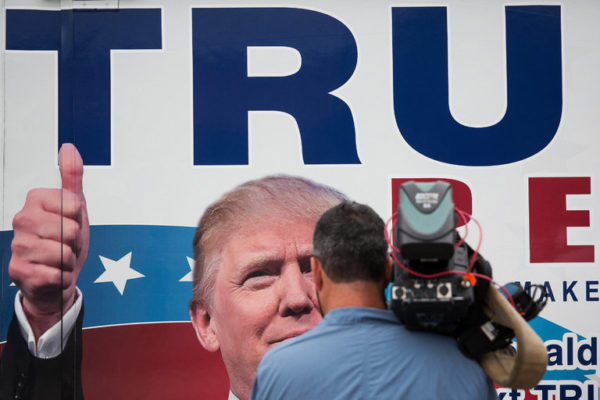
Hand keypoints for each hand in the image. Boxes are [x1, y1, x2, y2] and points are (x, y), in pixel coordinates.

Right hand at [9, 144, 88, 338]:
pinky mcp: (18, 271)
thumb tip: (69, 148)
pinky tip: (52, 274)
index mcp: (35, 201)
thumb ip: (72, 176)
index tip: (70, 222)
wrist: (56, 278)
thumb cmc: (65, 241)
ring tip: (59, 260)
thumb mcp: (75, 206)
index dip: (79, 218)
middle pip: (69, 230)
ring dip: (69, 261)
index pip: (74, 205)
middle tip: (66, 245)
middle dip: (75, 243)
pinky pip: (56, 273)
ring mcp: (17, 246)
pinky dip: (62, 277)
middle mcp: (21, 220)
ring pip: (63, 253)